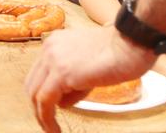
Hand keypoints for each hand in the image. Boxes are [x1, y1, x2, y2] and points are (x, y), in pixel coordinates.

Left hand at [25, 26, 155, 132]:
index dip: (42, 93)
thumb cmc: (121, 51)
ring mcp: (53, 59)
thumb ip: (73, 79)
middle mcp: (50, 48)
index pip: (39, 72)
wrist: (132, 43)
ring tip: (51, 130)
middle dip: (38, 106)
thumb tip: (62, 102)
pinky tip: (54, 130)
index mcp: (56, 42)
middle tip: (47, 122)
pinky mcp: (62, 74)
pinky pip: (45, 101)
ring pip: (35, 93)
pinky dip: (46, 118)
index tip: (48, 108)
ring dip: (41, 115)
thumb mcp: (89, 63)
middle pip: (33, 83)